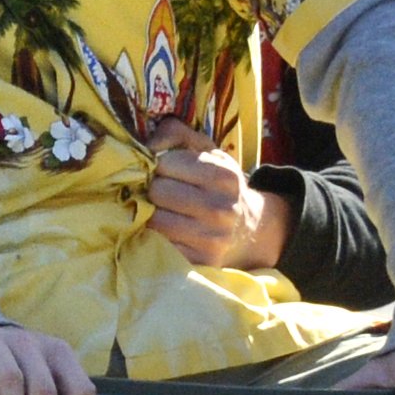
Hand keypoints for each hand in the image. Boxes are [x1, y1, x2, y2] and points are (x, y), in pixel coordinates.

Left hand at [147, 117, 292, 269]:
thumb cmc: (217, 185)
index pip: (166, 163)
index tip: (163, 169)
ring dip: (150, 213)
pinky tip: (164, 228)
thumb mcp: (208, 152)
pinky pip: (159, 244)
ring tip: (160, 208)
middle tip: (159, 190)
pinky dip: (155, 236)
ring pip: (154, 220)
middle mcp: (221, 208)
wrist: (246, 228)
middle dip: (153, 188)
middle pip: (158, 191)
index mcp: (225, 176)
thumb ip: (177, 134)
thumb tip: (148, 144)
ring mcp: (211, 238)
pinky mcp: (200, 261)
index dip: (158, 164)